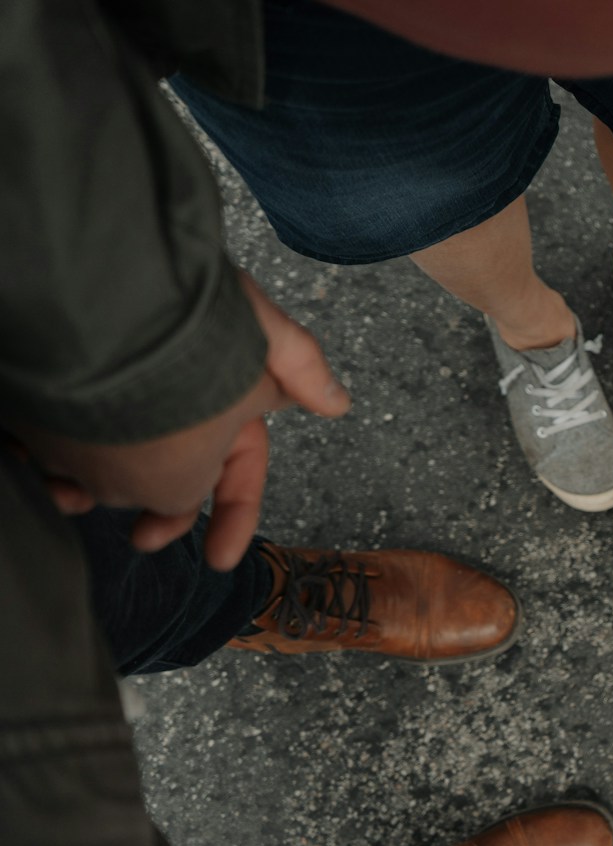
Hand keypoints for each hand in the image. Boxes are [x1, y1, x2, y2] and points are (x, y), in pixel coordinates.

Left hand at [24, 272, 350, 569]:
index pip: (238, 470)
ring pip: (108, 466)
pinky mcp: (58, 393)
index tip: (220, 560)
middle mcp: (171, 404)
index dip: (236, 516)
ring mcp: (112, 400)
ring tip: (69, 493)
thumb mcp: (256, 332)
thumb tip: (339, 403)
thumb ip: (301, 367)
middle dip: (158, 511)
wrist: (96, 277)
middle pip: (171, 478)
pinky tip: (33, 458)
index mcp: (224, 400)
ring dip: (92, 488)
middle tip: (140, 538)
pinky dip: (43, 456)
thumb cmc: (180, 301)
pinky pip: (53, 438)